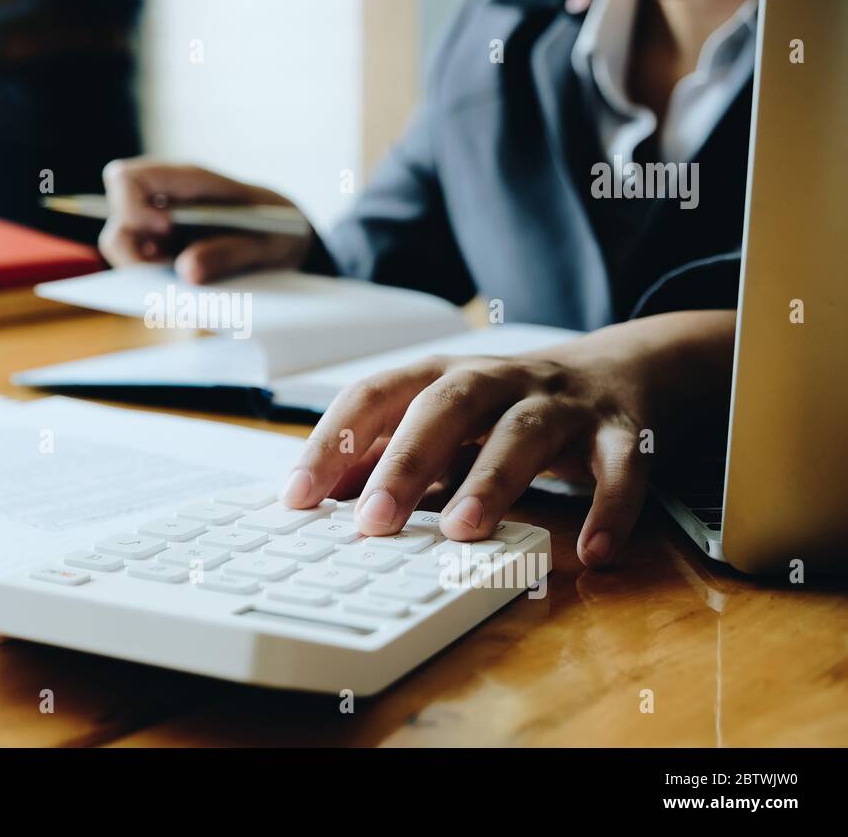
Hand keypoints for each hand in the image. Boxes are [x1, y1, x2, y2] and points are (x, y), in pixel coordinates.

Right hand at [99, 158, 314, 283]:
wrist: (288, 237)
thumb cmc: (279, 229)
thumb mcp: (269, 244)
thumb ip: (230, 254)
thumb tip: (185, 271)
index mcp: (188, 181)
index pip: (125, 179)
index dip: (131, 208)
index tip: (165, 232)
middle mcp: (164, 201)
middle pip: (116, 219)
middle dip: (132, 253)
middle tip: (170, 271)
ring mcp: (160, 227)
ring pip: (122, 246)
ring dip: (143, 272)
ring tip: (183, 285)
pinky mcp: (165, 252)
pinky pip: (142, 267)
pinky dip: (155, 283)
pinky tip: (187, 293)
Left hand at [279, 311, 736, 567]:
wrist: (623, 369)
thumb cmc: (509, 409)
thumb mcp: (445, 425)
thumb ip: (388, 455)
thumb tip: (317, 496)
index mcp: (445, 374)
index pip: (376, 395)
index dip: (335, 441)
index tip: (297, 497)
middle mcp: (501, 377)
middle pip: (449, 403)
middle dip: (406, 460)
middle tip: (373, 521)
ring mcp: (564, 402)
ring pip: (525, 430)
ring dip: (493, 479)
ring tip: (461, 532)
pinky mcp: (624, 430)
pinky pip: (621, 466)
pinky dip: (610, 508)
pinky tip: (592, 553)